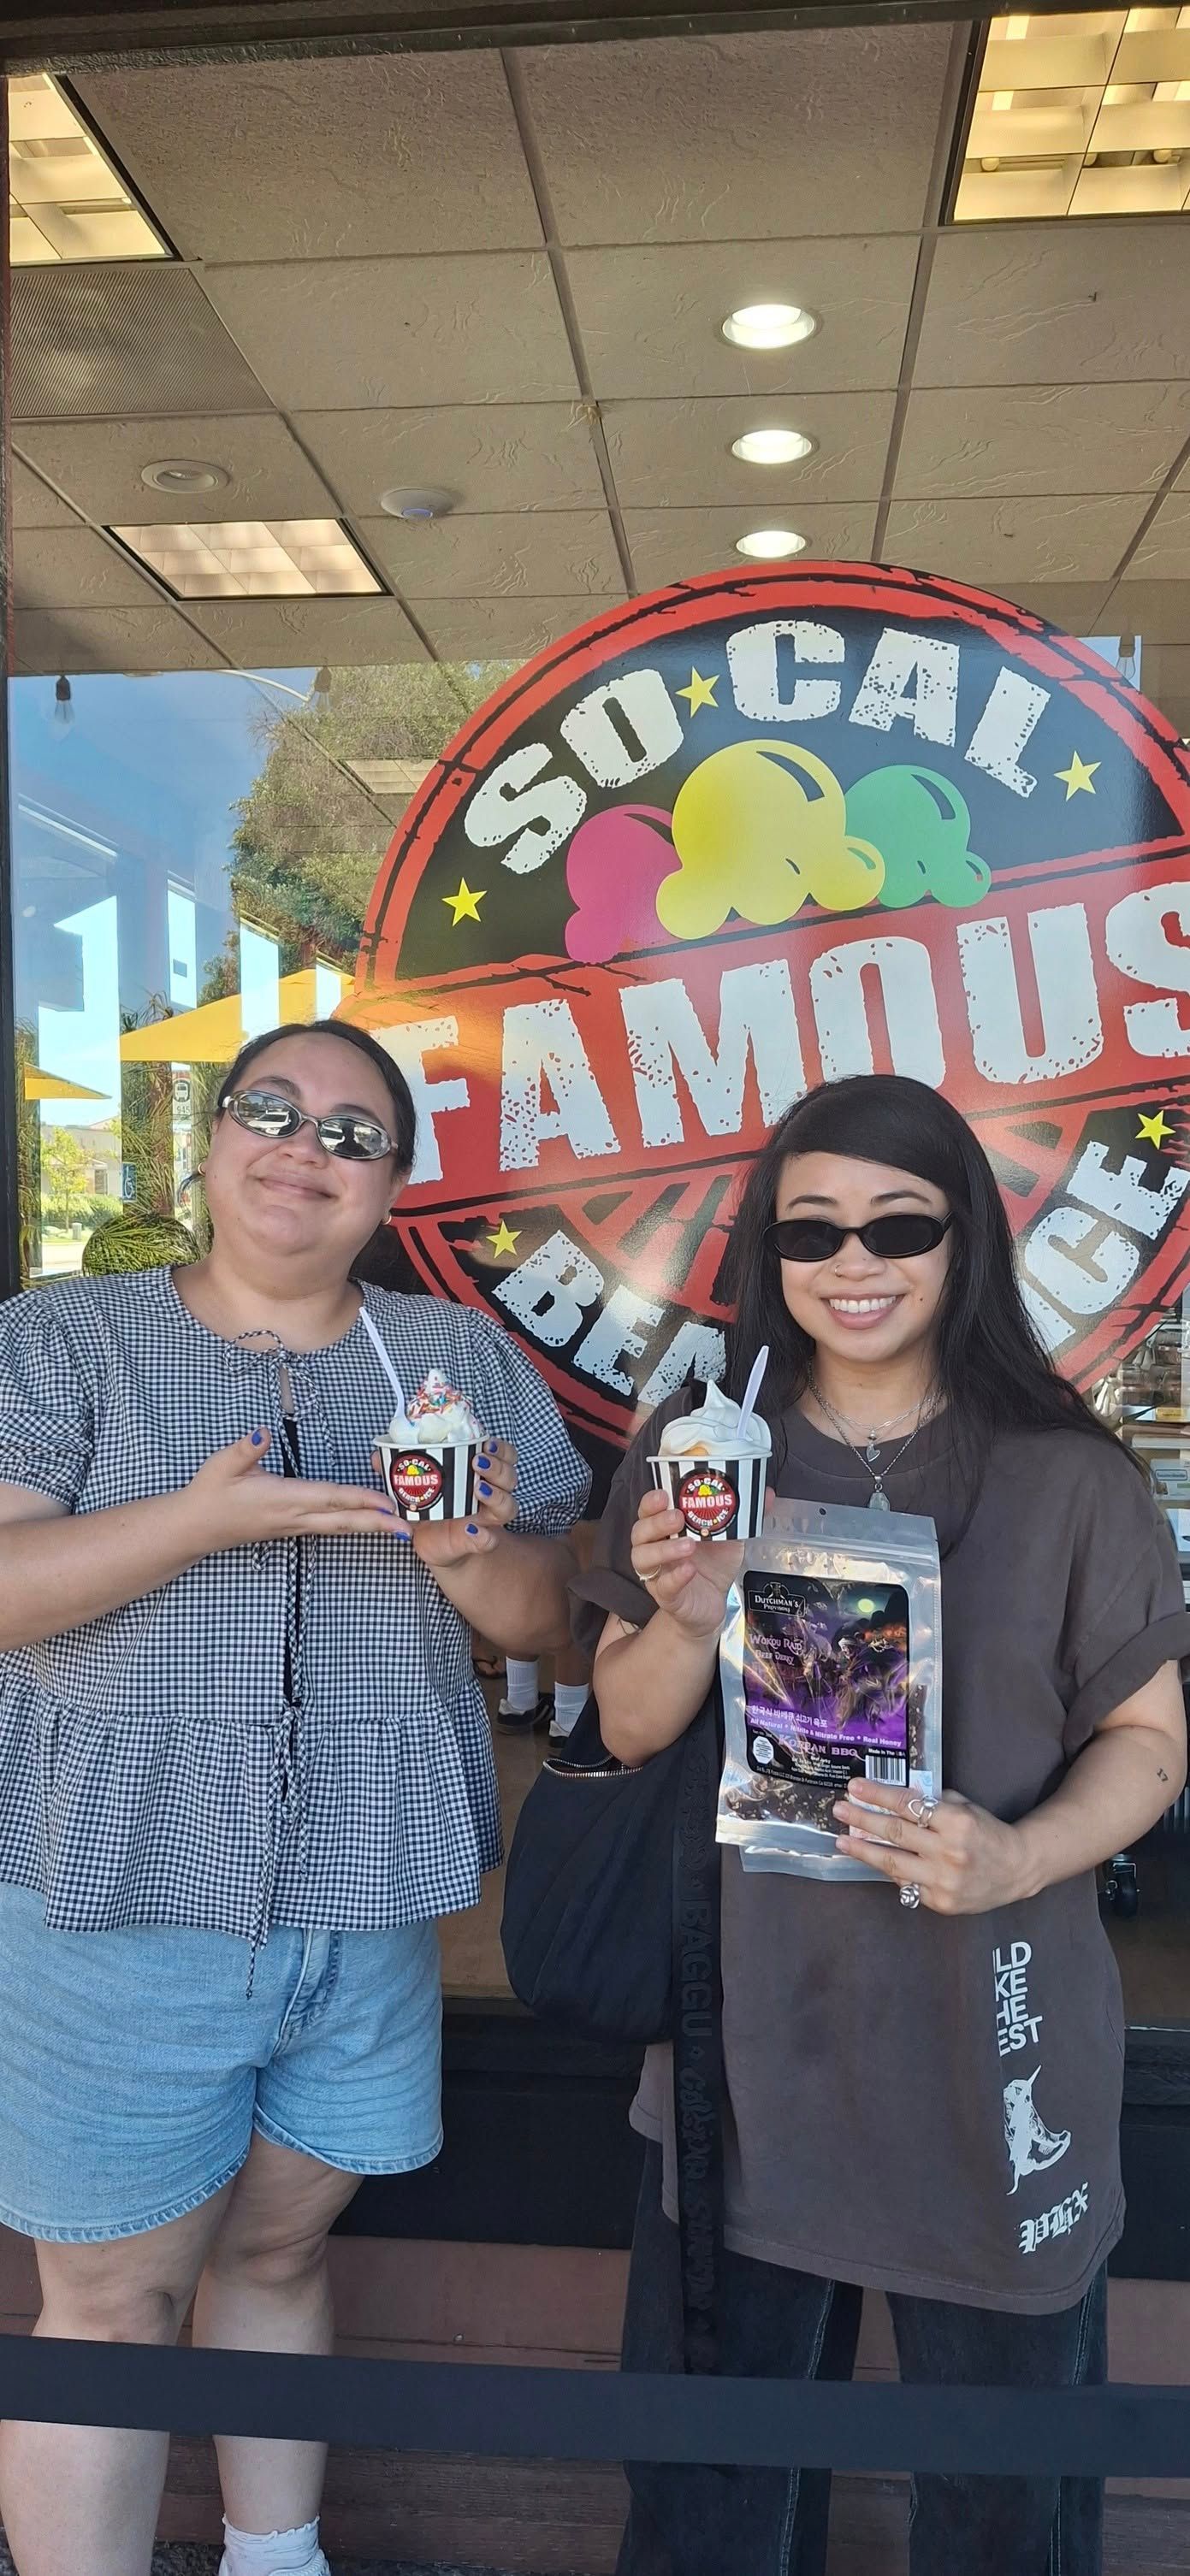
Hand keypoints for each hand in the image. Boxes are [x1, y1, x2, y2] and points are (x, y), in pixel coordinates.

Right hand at [184, 1429, 404, 1549]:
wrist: (195, 1528)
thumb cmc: (210, 1494)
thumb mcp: (221, 1466)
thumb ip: (245, 1449)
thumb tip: (262, 1432)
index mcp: (282, 1498)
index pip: (328, 1498)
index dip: (358, 1500)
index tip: (385, 1503)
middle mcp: (293, 1516)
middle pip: (342, 1521)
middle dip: (376, 1524)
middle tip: (407, 1528)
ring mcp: (293, 1525)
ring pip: (338, 1527)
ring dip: (369, 1526)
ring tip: (398, 1528)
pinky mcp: (291, 1528)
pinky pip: (328, 1528)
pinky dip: (352, 1525)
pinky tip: (368, 1523)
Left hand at [369, 1437, 516, 1570]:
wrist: (434, 1544)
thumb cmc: (429, 1509)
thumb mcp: (414, 1488)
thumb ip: (399, 1472)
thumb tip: (378, 1457)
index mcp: (479, 1474)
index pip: (503, 1455)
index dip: (500, 1448)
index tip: (486, 1443)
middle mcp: (491, 1494)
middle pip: (510, 1477)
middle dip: (498, 1467)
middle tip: (477, 1463)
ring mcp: (488, 1519)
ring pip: (509, 1504)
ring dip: (496, 1495)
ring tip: (478, 1489)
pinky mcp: (480, 1542)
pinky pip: (491, 1540)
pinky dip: (484, 1536)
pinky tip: (473, 1530)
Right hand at [629, 1484, 745, 1640]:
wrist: (714, 1604)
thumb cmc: (714, 1566)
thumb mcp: (730, 1538)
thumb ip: (742, 1516)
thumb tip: (766, 1493)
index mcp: (667, 1530)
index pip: (647, 1511)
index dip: (651, 1501)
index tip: (664, 1493)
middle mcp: (656, 1549)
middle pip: (640, 1532)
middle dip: (656, 1522)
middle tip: (678, 1517)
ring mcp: (658, 1574)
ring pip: (643, 1559)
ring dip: (664, 1549)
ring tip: (688, 1545)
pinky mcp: (667, 1597)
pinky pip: (664, 1587)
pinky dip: (675, 1577)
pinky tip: (689, 1570)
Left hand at [832, 1781, 1031, 1914]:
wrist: (1017, 1869)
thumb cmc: (987, 1832)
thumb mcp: (964, 1807)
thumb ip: (932, 1804)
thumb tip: (892, 1798)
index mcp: (956, 1822)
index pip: (908, 1805)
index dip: (878, 1795)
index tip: (855, 1787)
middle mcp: (949, 1851)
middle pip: (895, 1834)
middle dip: (862, 1820)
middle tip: (839, 1810)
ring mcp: (943, 1880)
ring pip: (893, 1864)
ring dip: (863, 1851)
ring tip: (842, 1841)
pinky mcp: (941, 1902)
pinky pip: (906, 1885)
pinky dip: (888, 1872)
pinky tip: (873, 1861)